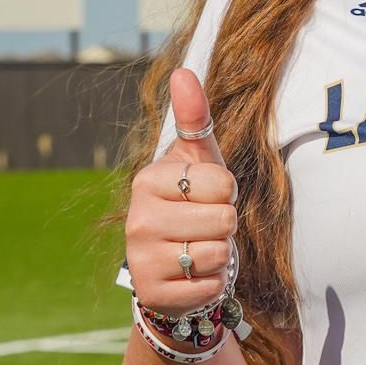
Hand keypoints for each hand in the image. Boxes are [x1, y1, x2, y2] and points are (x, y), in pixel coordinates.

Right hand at [124, 68, 237, 317]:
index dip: (228, 192)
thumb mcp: (197, 161)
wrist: (170, 267)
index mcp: (148, 180)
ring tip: (199, 249)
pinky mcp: (153, 293)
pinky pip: (211, 286)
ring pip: (219, 253)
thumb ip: (195, 118)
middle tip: (204, 227)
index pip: (223, 183)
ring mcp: (141, 258)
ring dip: (220, 256)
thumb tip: (184, 72)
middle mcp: (137, 218)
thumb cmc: (192, 203)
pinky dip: (213, 284)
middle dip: (225, 225)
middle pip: (224, 219)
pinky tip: (193, 276)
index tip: (207, 196)